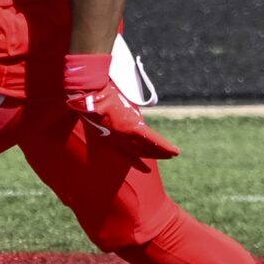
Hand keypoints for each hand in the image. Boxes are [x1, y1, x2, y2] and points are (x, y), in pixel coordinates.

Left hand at [63, 54, 178, 159]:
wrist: (89, 94)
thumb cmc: (92, 98)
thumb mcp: (101, 111)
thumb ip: (111, 115)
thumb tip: (121, 110)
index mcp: (108, 138)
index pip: (126, 153)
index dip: (136, 162)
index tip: (146, 169)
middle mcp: (117, 140)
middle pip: (139, 151)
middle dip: (153, 155)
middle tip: (166, 157)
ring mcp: (125, 135)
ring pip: (148, 147)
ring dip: (162, 151)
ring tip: (173, 154)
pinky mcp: (133, 128)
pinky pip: (152, 139)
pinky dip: (164, 145)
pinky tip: (174, 151)